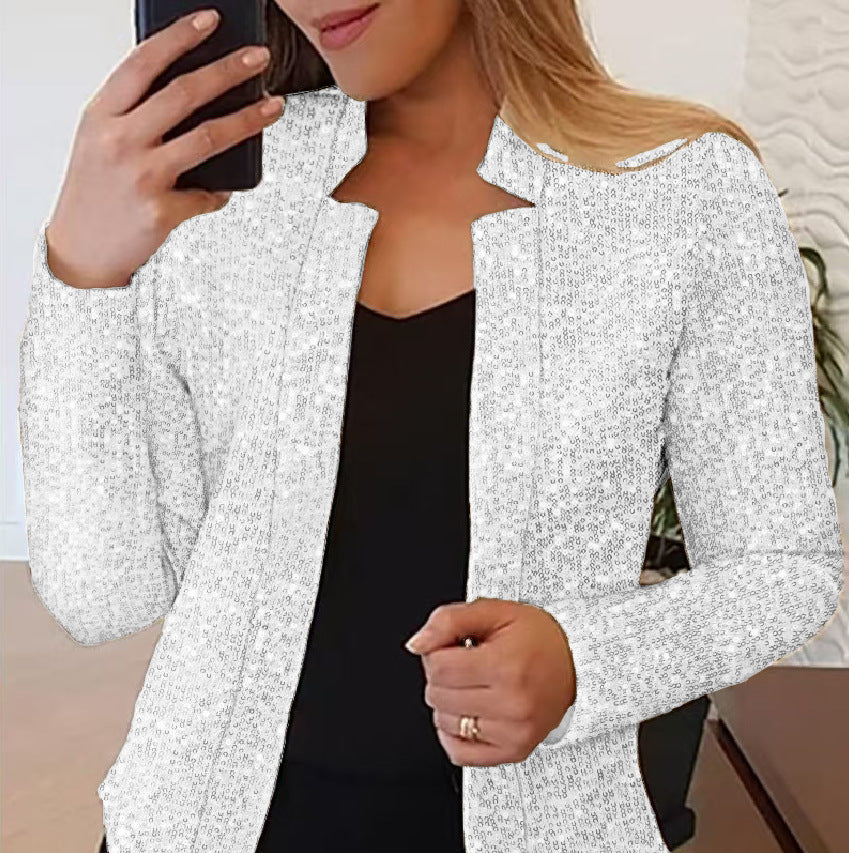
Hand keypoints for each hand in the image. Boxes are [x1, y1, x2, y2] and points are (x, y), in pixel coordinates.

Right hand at [47, 8, 284, 288]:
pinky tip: (224, 190)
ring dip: (248, 119)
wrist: (79, 250)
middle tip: (260, 58)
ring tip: (274, 107)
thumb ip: (133, 114)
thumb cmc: (95, 192)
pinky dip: (220, 192)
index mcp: (101, 115)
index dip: (179, 37)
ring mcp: (141, 175)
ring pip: (208, 137)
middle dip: (228, 70)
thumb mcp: (98, 141)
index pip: (144, 63)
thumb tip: (192, 92)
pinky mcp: (160, 210)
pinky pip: (207, 195)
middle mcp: (119, 140)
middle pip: (184, 93)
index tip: (210, 21)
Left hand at [404, 597, 576, 765]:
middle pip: (438, 695)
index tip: (454, 646)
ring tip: (473, 684)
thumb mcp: (494, 612)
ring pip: (444, 722)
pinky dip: (454, 732)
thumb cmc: (536, 636)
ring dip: (448, 702)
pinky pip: (459, 752)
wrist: (578, 662)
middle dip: (442, 675)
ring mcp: (514, 731)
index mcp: (505, 666)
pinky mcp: (514, 750)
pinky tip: (469, 711)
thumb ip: (449, 621)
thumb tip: (417, 644)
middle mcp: (512, 703)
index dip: (437, 652)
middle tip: (466, 663)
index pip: (438, 667)